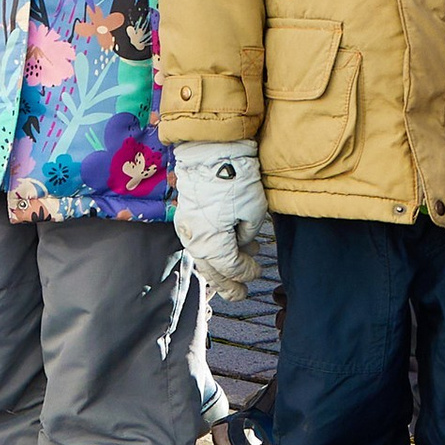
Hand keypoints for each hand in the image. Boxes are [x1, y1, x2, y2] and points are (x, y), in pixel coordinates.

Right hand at [172, 142, 267, 299]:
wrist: (210, 150)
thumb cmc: (235, 179)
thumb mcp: (254, 211)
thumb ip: (248, 235)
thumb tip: (244, 242)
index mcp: (213, 242)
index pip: (231, 268)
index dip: (246, 272)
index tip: (258, 271)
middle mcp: (196, 240)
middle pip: (211, 271)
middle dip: (227, 285)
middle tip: (240, 294)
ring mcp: (188, 228)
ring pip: (202, 258)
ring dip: (219, 267)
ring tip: (238, 266)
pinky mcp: (186, 216)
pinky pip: (198, 243)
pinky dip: (211, 250)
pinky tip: (224, 246)